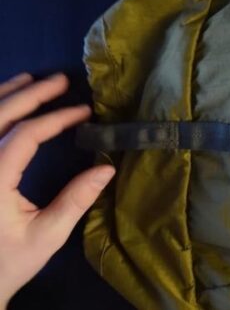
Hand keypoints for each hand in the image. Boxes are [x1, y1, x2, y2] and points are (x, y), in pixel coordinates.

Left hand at [0, 73, 114, 307]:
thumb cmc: (9, 261)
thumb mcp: (46, 236)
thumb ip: (75, 200)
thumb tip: (107, 168)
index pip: (25, 135)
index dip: (56, 118)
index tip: (84, 111)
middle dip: (30, 94)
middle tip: (61, 80)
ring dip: (5, 95)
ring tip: (32, 80)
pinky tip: (4, 102)